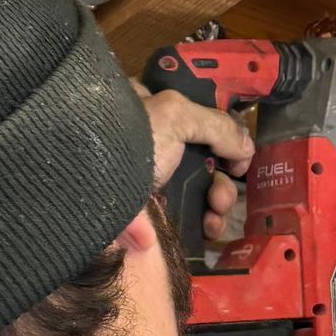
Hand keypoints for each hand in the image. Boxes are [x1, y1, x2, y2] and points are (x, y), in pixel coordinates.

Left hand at [135, 83, 253, 244]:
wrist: (88, 193)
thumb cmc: (129, 142)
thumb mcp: (175, 117)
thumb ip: (216, 125)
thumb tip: (246, 147)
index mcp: (151, 107)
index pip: (197, 113)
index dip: (224, 130)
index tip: (238, 149)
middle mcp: (152, 141)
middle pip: (205, 154)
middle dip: (224, 173)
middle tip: (229, 180)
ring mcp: (151, 178)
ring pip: (200, 187)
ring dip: (220, 199)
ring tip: (217, 209)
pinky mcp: (150, 211)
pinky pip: (188, 216)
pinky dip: (205, 222)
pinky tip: (210, 227)